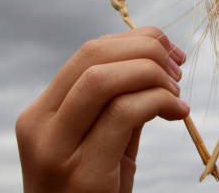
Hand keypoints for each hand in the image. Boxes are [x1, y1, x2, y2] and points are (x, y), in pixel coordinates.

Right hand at [15, 27, 189, 192]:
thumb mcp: (101, 141)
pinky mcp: (80, 173)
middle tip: (178, 66)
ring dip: (152, 74)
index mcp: (42, 112)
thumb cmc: (94, 191)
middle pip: (93, 57)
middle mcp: (40, 125)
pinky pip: (123, 114)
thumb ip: (118, 102)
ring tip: (177, 92)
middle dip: (146, 49)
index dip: (135, 41)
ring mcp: (55, 149)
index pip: (88, 53)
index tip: (169, 50)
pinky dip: (159, 102)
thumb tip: (157, 59)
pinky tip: (179, 113)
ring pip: (103, 80)